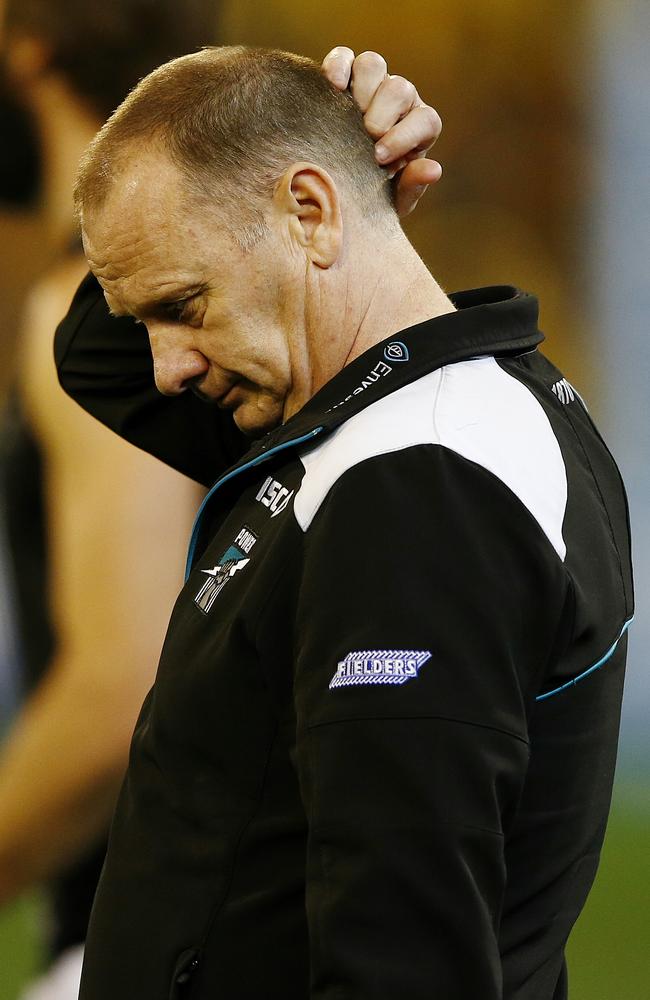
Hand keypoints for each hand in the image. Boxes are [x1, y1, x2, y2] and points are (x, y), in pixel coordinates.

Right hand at [321, 47, 441, 216]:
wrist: (340, 185)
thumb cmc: (372, 194)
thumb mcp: (392, 199)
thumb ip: (411, 185)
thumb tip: (433, 169)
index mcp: (418, 129)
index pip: (425, 121)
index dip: (405, 136)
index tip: (380, 157)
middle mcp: (399, 101)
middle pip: (399, 88)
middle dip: (382, 114)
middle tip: (365, 137)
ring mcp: (372, 85)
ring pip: (373, 65)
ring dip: (362, 89)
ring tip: (350, 115)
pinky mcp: (345, 75)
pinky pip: (344, 57)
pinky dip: (338, 66)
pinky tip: (332, 86)